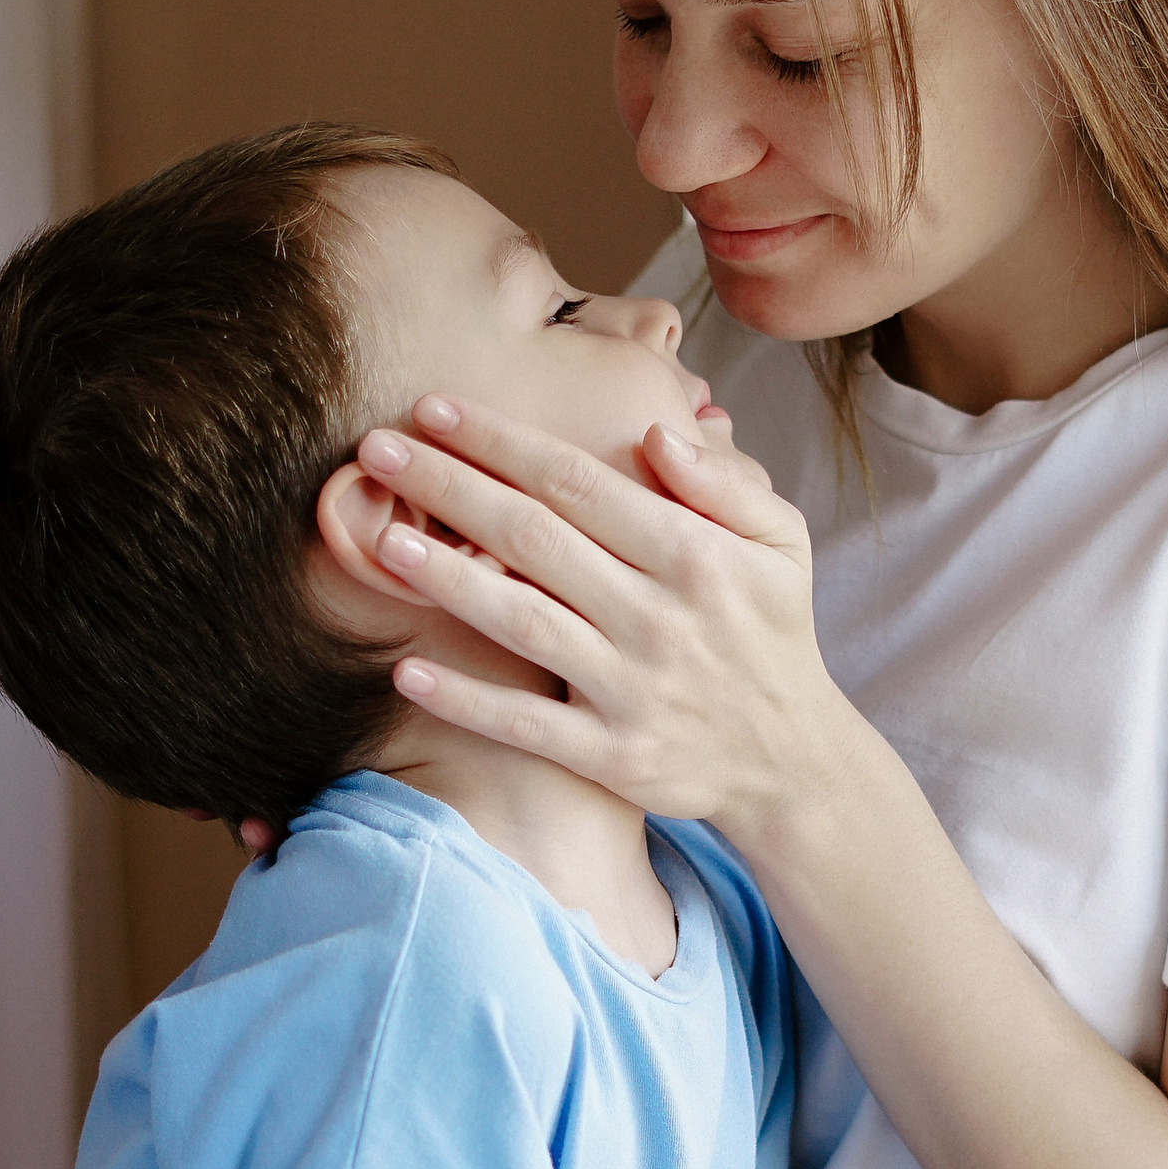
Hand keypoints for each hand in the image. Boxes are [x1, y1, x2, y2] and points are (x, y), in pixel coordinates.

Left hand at [352, 396, 855, 840]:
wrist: (792, 760)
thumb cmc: (771, 633)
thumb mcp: (780, 543)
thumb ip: (723, 483)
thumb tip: (659, 430)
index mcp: (693, 553)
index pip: (578, 482)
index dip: (501, 441)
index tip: (434, 408)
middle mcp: (659, 616)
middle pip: (534, 538)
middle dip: (449, 487)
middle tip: (375, 450)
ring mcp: (632, 689)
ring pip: (524, 622)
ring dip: (448, 580)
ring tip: (382, 541)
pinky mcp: (614, 756)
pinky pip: (529, 725)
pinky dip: (469, 701)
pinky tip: (407, 672)